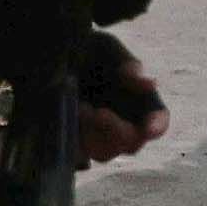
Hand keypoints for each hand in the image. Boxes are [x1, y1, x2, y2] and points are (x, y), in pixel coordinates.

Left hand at [75, 44, 169, 164]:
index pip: (158, 121)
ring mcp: (97, 138)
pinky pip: (77, 156)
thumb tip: (150, 85)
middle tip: (98, 111)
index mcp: (139, 102)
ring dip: (92, 135)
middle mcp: (123, 124)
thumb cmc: (85, 51)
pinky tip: (65, 117)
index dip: (157, 126)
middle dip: (116, 131)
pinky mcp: (73, 144)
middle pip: (132, 144)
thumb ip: (128, 64)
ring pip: (104, 154)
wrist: (48, 58)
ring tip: (78, 108)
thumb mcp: (107, 49)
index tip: (149, 129)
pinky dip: (73, 140)